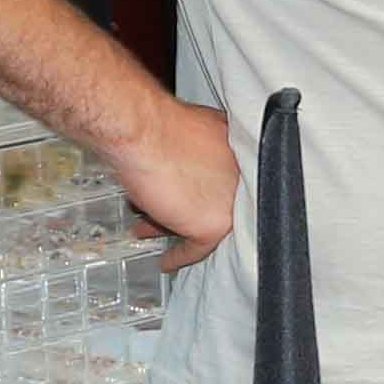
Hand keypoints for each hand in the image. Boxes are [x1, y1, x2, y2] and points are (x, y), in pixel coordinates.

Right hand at [116, 95, 241, 270]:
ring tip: (153, 229)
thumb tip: (185, 160)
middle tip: (165, 214)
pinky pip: (197, 248)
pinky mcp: (213, 225)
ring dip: (175, 227)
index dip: (202, 188)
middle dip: (186, 209)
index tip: (188, 197)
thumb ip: (199, 148)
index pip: (226, 177)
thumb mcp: (191, 130)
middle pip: (214, 200)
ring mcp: (231, 202)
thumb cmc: (156, 124)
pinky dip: (180, 256)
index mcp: (240, 150)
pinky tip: (169, 260)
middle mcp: (242, 177)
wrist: (141, 130)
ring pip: (203, 222)